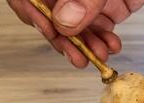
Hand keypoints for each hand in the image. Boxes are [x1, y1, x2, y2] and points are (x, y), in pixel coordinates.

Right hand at [7, 0, 143, 67]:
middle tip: (76, 55)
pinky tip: (111, 46)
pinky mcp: (107, 5)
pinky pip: (99, 28)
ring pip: (76, 28)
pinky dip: (104, 41)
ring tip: (97, 55)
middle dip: (65, 40)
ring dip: (86, 46)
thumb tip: (64, 22)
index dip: (33, 13)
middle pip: (51, 16)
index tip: (49, 31)